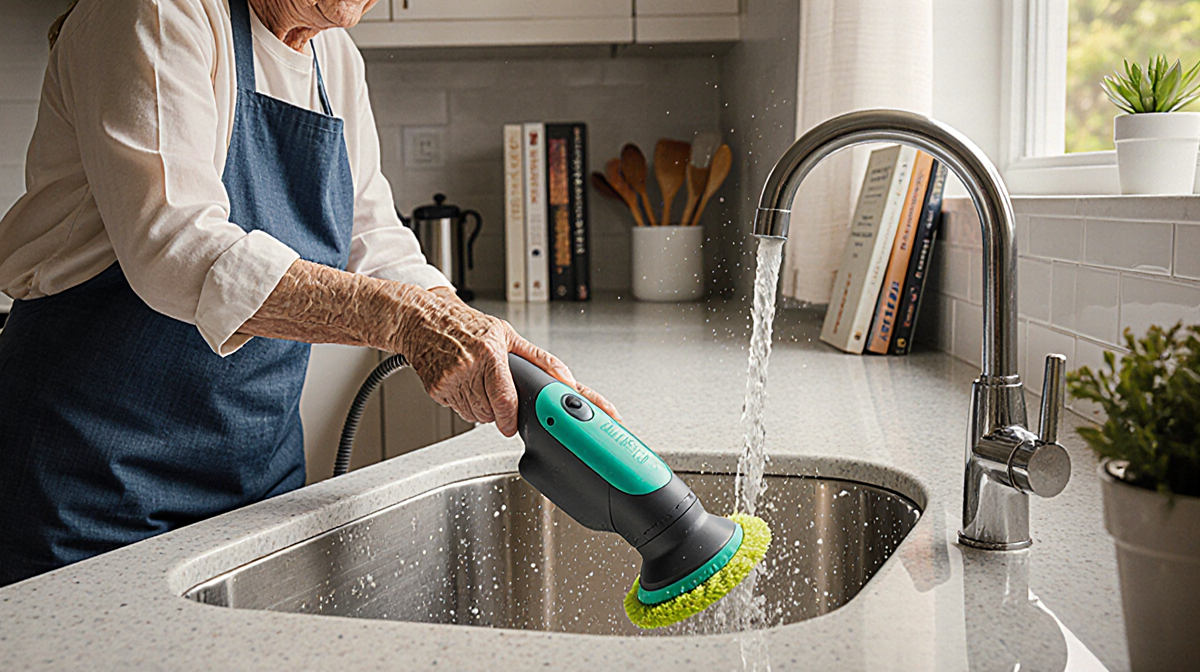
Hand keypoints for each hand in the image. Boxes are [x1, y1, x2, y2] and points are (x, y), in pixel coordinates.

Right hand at [397, 287, 619, 436]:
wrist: (421, 319)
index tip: (514, 426)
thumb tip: (566, 379)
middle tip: (497, 391)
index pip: (504, 400)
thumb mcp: (508, 335)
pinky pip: (458, 411)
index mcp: (490, 353)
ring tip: (479, 383)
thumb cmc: (465, 325)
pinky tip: (463, 383)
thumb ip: (540, 360)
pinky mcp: (436, 389)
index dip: (511, 418)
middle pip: (491, 412)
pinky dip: (465, 403)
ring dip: (482, 408)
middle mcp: (468, 367)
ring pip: (475, 416)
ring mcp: (449, 380)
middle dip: (499, 410)